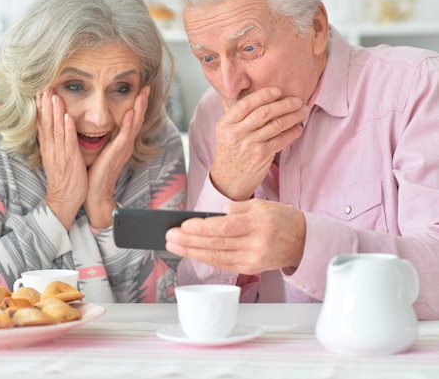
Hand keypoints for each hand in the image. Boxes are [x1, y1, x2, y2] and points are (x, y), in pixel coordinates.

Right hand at [36, 90, 86, 227]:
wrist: (63, 201)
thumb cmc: (63, 180)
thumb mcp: (56, 158)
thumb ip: (55, 144)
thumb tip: (55, 130)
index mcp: (48, 148)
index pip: (42, 124)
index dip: (41, 108)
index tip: (40, 92)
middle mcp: (52, 148)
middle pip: (46, 123)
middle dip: (45, 105)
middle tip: (45, 87)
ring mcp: (60, 154)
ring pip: (56, 129)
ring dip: (55, 112)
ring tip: (54, 96)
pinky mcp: (70, 160)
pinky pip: (68, 142)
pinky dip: (67, 129)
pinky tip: (67, 117)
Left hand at [84, 86, 149, 227]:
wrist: (96, 192)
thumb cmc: (95, 173)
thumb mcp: (101, 151)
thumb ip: (104, 140)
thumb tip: (99, 127)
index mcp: (122, 144)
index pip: (131, 121)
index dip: (136, 106)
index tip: (138, 92)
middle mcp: (126, 144)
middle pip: (137, 119)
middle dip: (142, 103)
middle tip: (146, 87)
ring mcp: (123, 148)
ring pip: (134, 124)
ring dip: (139, 108)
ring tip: (142, 94)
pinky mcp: (118, 153)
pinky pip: (125, 135)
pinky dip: (128, 122)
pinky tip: (131, 112)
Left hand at [165, 199, 305, 273]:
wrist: (303, 241)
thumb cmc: (280, 219)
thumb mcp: (262, 205)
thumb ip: (237, 209)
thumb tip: (215, 215)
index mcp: (259, 223)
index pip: (225, 228)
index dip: (202, 229)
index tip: (183, 226)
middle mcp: (257, 244)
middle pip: (217, 244)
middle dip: (189, 241)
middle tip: (170, 236)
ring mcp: (254, 259)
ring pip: (217, 257)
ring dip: (191, 252)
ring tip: (173, 245)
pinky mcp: (251, 268)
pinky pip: (223, 264)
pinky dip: (204, 259)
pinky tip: (190, 253)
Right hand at [211, 87, 308, 199]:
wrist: (228, 181)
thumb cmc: (230, 154)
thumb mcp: (226, 133)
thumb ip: (238, 117)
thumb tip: (260, 98)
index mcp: (225, 124)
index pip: (245, 104)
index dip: (263, 95)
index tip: (277, 91)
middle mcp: (236, 133)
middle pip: (264, 112)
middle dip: (284, 104)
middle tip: (297, 100)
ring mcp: (249, 145)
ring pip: (276, 125)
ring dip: (293, 116)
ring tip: (303, 111)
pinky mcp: (261, 156)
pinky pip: (281, 139)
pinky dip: (293, 132)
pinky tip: (298, 128)